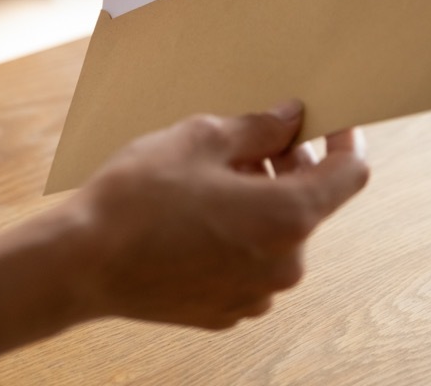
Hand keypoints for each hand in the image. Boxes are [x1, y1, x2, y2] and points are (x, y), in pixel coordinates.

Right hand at [57, 100, 367, 329]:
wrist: (80, 263)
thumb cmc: (138, 196)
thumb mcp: (201, 139)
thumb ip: (258, 128)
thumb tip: (289, 118)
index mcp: (288, 217)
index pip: (350, 175)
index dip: (346, 141)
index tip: (332, 122)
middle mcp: (284, 264)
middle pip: (309, 202)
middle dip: (288, 166)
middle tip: (249, 139)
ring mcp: (256, 294)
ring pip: (279, 234)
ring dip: (261, 200)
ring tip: (213, 176)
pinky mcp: (226, 311)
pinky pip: (251, 263)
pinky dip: (239, 236)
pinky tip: (197, 216)